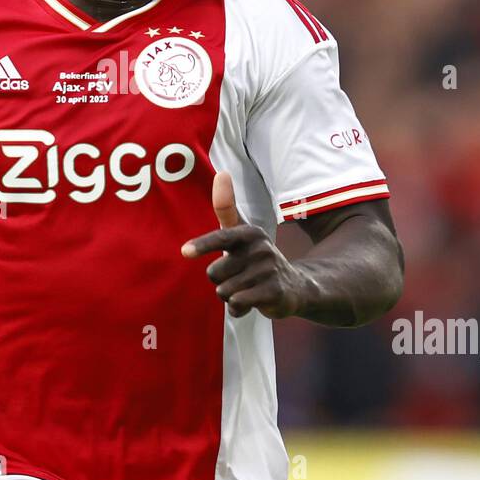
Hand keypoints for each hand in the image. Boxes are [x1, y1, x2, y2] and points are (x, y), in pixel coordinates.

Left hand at [180, 172, 311, 318]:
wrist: (294, 286)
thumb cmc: (255, 258)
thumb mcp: (241, 232)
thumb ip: (226, 207)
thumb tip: (221, 172)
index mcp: (249, 232)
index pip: (221, 238)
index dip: (202, 245)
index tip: (185, 252)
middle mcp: (260, 249)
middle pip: (214, 272)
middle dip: (219, 280)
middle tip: (237, 276)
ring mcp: (268, 270)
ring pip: (223, 290)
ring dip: (228, 295)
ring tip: (246, 288)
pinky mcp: (274, 291)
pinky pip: (237, 303)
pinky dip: (237, 308)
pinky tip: (250, 301)